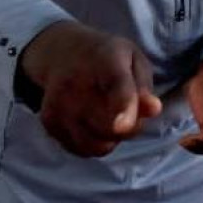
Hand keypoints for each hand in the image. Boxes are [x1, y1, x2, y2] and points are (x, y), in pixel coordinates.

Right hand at [21, 21, 161, 156]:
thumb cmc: (108, 58)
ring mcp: (58, 105)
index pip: (116, 85)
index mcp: (107, 61)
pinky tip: (92, 120)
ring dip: (111, 138)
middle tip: (128, 109)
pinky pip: (81, 149)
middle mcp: (76, 84)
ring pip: (97, 145)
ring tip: (109, 114)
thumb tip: (153, 110)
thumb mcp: (134, 59)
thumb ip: (144, 86)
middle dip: (130, 127)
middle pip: (110, 127)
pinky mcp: (49, 122)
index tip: (123, 126)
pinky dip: (93, 142)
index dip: (123, 107)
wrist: (62, 53)